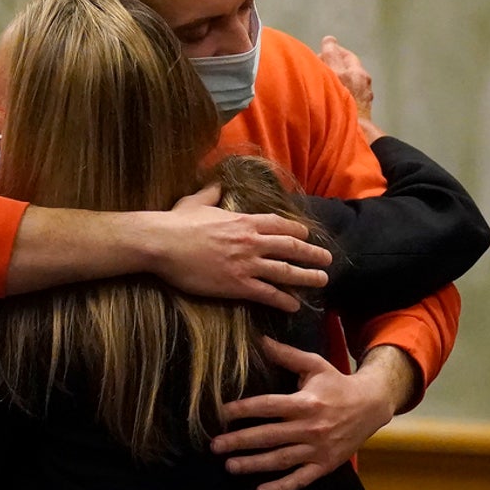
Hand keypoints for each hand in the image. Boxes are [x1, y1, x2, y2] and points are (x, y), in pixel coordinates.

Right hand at [150, 185, 331, 311]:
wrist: (162, 243)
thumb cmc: (176, 222)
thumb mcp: (197, 201)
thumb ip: (212, 193)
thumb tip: (218, 183)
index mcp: (243, 220)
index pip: (279, 224)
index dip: (296, 230)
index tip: (306, 235)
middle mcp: (251, 241)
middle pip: (290, 247)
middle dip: (312, 254)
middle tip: (327, 260)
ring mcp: (246, 264)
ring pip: (285, 272)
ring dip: (306, 277)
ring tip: (321, 282)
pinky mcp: (236, 285)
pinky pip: (267, 293)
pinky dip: (283, 300)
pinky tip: (294, 306)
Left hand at [210, 337, 409, 489]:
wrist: (372, 405)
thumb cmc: (337, 383)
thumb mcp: (314, 364)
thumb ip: (286, 355)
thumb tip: (259, 340)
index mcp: (306, 402)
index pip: (268, 406)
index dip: (243, 410)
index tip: (221, 413)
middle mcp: (311, 428)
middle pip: (269, 436)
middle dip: (240, 441)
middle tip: (215, 445)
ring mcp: (318, 449)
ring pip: (281, 460)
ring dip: (253, 465)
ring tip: (230, 466)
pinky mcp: (325, 465)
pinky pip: (301, 479)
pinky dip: (282, 488)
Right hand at [319, 36, 384, 141]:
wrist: (354, 132)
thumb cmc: (342, 101)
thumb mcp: (334, 72)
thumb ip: (331, 55)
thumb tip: (329, 39)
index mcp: (359, 73)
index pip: (345, 55)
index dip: (332, 52)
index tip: (318, 54)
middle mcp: (364, 85)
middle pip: (347, 70)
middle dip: (333, 67)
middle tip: (318, 69)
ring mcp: (363, 100)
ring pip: (347, 85)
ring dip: (335, 82)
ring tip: (321, 85)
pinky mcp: (359, 114)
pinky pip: (347, 98)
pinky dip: (338, 94)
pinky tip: (329, 101)